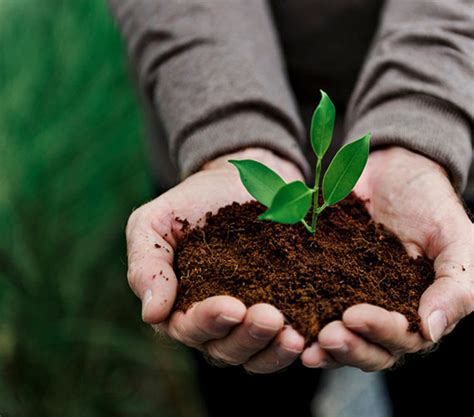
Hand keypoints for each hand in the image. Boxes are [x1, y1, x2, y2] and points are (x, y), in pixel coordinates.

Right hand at [126, 148, 305, 372]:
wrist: (237, 182)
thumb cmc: (190, 203)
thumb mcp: (153, 223)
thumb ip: (146, 265)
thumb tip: (152, 314)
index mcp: (179, 306)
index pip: (189, 327)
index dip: (209, 321)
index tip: (231, 306)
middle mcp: (214, 322)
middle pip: (226, 349)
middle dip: (247, 337)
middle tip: (270, 317)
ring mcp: (247, 319)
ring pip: (257, 353)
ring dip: (274, 350)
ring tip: (294, 335)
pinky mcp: (280, 308)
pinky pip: (284, 339)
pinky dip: (296, 344)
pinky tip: (311, 336)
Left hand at [302, 146, 472, 370]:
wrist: (393, 172)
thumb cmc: (431, 205)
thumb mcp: (457, 240)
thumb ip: (456, 286)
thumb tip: (430, 331)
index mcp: (416, 311)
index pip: (401, 338)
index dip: (379, 332)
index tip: (354, 316)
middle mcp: (381, 312)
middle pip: (366, 347)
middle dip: (346, 347)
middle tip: (325, 336)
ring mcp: (348, 297)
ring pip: (337, 335)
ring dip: (320, 344)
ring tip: (300, 341)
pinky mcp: (321, 279)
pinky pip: (308, 302)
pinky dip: (297, 313)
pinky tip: (282, 315)